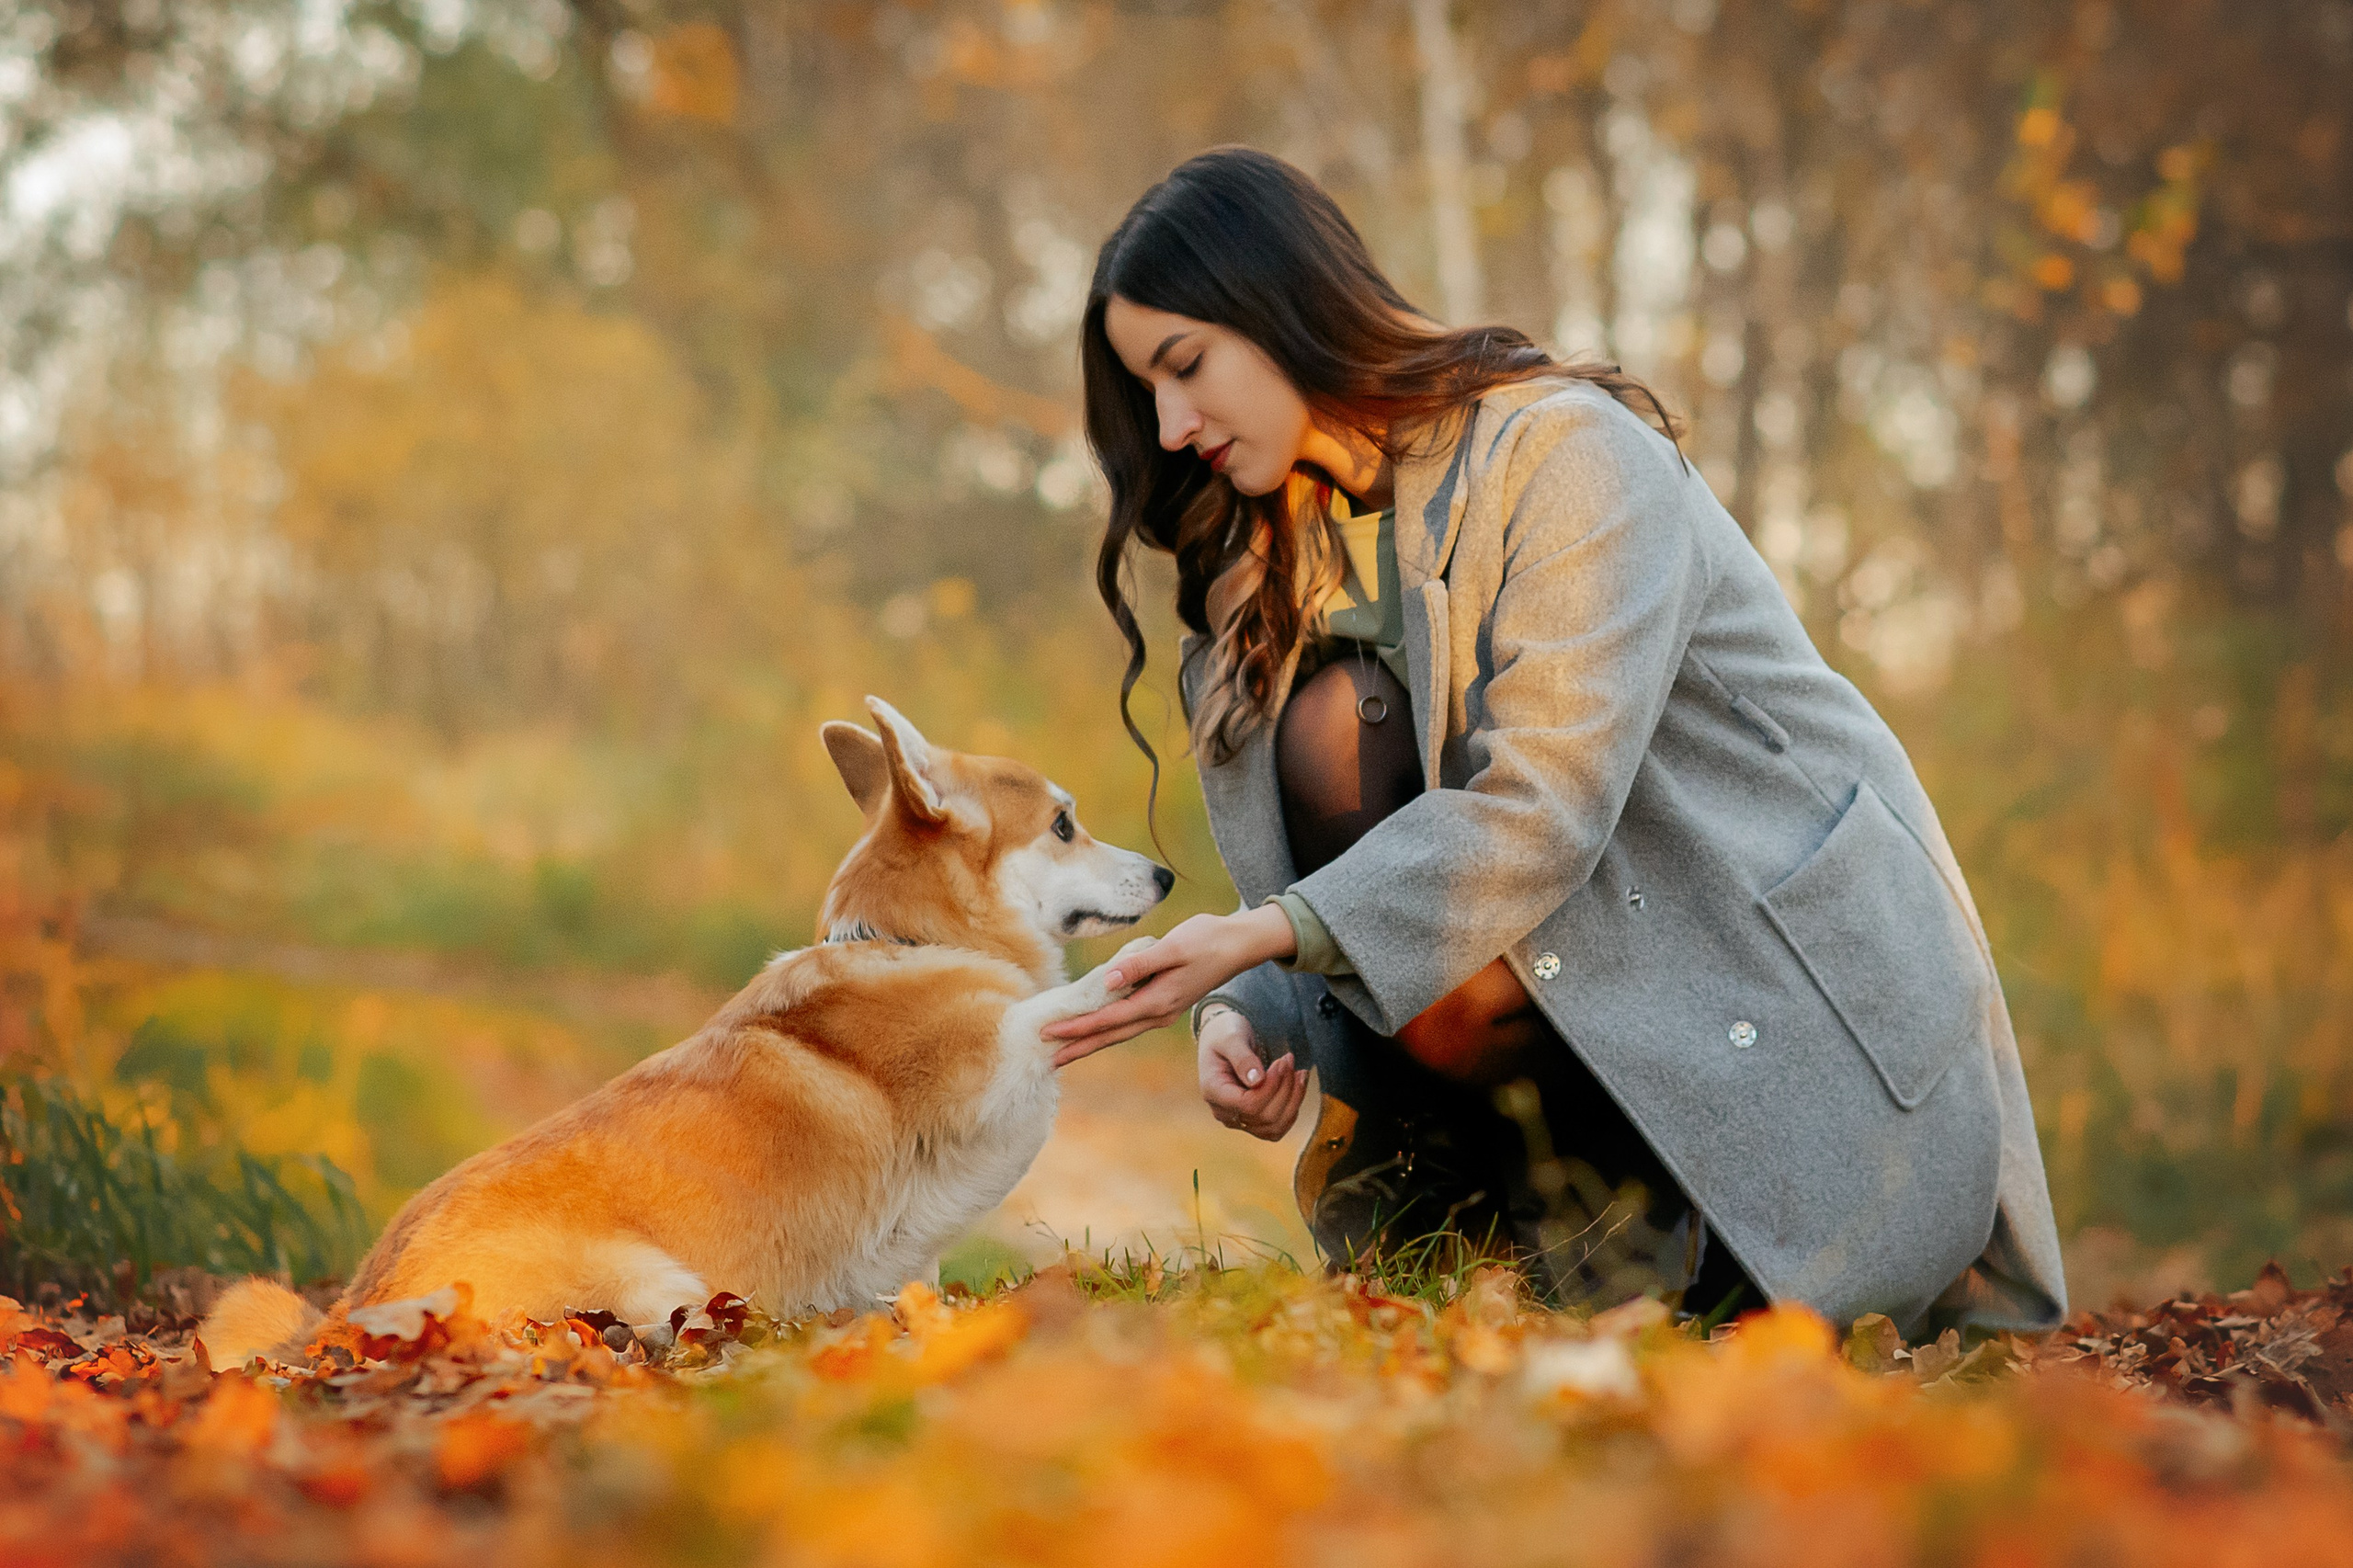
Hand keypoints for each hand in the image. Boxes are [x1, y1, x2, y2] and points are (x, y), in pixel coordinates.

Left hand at [1044, 905, 1296, 1066]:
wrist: (1239, 944)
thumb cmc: (1206, 940)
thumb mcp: (1172, 947)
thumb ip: (1139, 965)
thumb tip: (1107, 980)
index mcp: (1158, 1001)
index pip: (1108, 1019)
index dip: (1077, 1027)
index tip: (1049, 1032)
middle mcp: (1159, 1013)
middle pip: (1111, 1036)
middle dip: (1079, 1047)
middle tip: (1048, 1059)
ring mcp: (1163, 1011)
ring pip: (1120, 1033)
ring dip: (1092, 1042)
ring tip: (1066, 1052)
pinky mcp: (1165, 1003)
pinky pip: (1130, 1023)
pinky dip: (1108, 1030)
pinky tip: (1097, 1030)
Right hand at [1197, 1008, 1306, 1139]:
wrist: (1223, 1039)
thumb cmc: (1225, 1034)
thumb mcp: (1230, 1038)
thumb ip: (1242, 1058)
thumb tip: (1257, 1081)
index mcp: (1213, 1091)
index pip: (1248, 1105)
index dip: (1271, 1087)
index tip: (1282, 1062)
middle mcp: (1224, 1111)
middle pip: (1264, 1117)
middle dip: (1285, 1088)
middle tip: (1289, 1059)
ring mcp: (1238, 1119)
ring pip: (1274, 1126)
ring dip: (1293, 1100)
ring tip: (1299, 1072)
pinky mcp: (1252, 1120)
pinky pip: (1277, 1127)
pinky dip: (1292, 1109)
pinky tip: (1297, 1087)